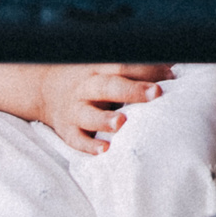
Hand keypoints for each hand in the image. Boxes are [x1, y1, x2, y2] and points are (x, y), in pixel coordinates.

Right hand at [12, 63, 172, 153]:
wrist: (43, 88)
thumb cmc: (90, 79)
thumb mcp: (105, 66)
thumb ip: (133, 68)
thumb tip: (172, 66)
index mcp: (99, 68)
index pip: (124, 65)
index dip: (147, 70)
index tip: (170, 75)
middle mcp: (87, 87)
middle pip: (109, 85)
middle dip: (133, 90)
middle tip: (156, 94)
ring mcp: (75, 109)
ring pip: (89, 114)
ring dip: (105, 119)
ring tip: (122, 123)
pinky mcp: (67, 129)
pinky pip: (76, 139)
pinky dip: (89, 145)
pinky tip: (105, 150)